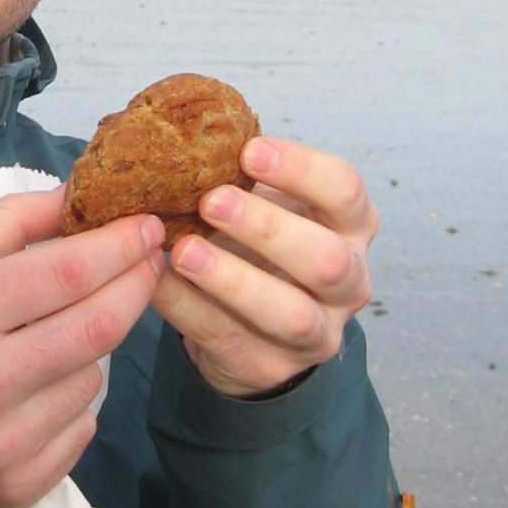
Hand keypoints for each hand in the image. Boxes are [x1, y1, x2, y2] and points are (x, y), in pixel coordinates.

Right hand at [0, 190, 164, 507]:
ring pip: (93, 378)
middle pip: (99, 326)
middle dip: (137, 285)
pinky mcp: (17, 484)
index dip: (121, 246)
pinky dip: (72, 401)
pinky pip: (81, 428)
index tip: (148, 227)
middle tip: (151, 261)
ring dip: (90, 350)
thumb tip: (77, 192)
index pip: (68, 273)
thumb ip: (10, 225)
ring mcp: (2, 442)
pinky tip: (36, 392)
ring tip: (51, 340)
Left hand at [154, 136, 378, 397]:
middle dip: (267, 228)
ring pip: (289, 313)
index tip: (247, 150)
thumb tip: (183, 140)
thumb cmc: (260, 245)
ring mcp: (318, 333)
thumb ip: (243, 178)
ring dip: (232, 279)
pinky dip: (189, 308)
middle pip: (326, 258)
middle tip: (211, 200)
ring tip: (183, 251)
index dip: (300, 169)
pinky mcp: (273, 367)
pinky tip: (156, 281)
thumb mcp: (267, 205)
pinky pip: (230, 339)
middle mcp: (349, 282)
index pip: (345, 191)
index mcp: (351, 227)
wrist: (256, 326)